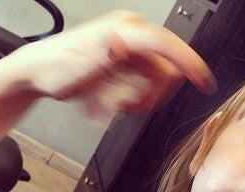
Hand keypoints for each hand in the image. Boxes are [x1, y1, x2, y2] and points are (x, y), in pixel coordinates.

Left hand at [11, 10, 216, 115]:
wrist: (40, 71)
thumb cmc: (55, 69)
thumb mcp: (76, 70)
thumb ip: (101, 57)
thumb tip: (118, 42)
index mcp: (124, 32)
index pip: (167, 45)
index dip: (189, 63)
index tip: (203, 82)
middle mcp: (131, 35)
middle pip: (164, 72)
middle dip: (145, 97)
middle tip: (119, 108)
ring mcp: (131, 47)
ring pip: (154, 84)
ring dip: (133, 102)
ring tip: (106, 105)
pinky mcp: (129, 60)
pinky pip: (143, 86)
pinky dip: (128, 100)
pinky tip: (108, 101)